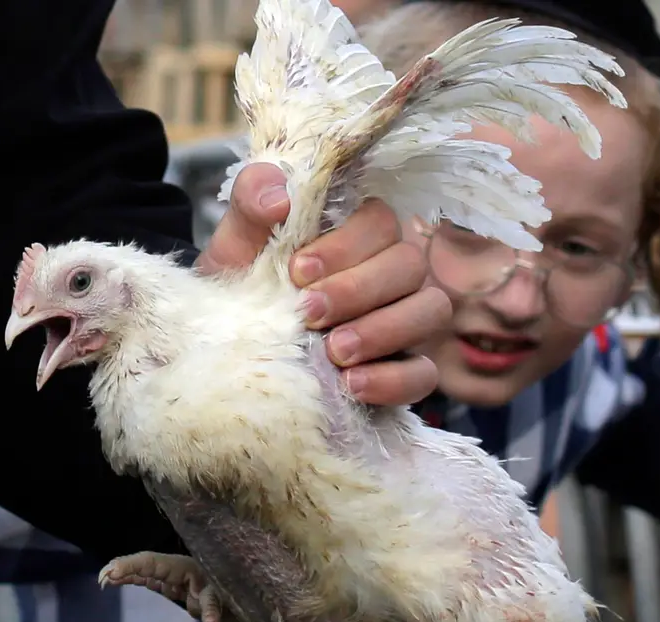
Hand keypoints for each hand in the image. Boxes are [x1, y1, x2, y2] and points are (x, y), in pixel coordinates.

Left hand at [195, 162, 450, 406]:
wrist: (230, 348)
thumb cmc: (245, 286)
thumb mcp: (236, 243)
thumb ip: (250, 201)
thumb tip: (280, 198)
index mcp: (359, 232)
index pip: (380, 222)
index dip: (345, 246)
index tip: (298, 271)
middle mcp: (392, 272)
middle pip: (410, 265)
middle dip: (359, 290)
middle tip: (309, 314)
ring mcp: (407, 321)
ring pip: (430, 311)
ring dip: (383, 330)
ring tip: (334, 351)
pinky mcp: (407, 370)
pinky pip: (423, 374)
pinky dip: (393, 379)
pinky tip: (352, 384)